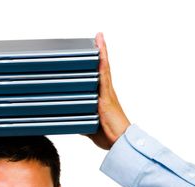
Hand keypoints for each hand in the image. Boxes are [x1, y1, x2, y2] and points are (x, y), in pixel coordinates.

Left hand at [86, 33, 130, 149]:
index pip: (100, 76)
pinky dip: (102, 65)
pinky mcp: (106, 97)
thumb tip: (74, 122)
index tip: (96, 50)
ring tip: (99, 38)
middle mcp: (107, 92)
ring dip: (102, 53)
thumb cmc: (110, 135)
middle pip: (103, 68)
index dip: (99, 63)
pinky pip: (104, 78)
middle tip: (98, 37)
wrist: (120, 141)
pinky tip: (100, 55)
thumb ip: (83, 121)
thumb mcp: (91, 127)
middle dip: (100, 52)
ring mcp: (107, 94)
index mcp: (104, 98)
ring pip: (104, 69)